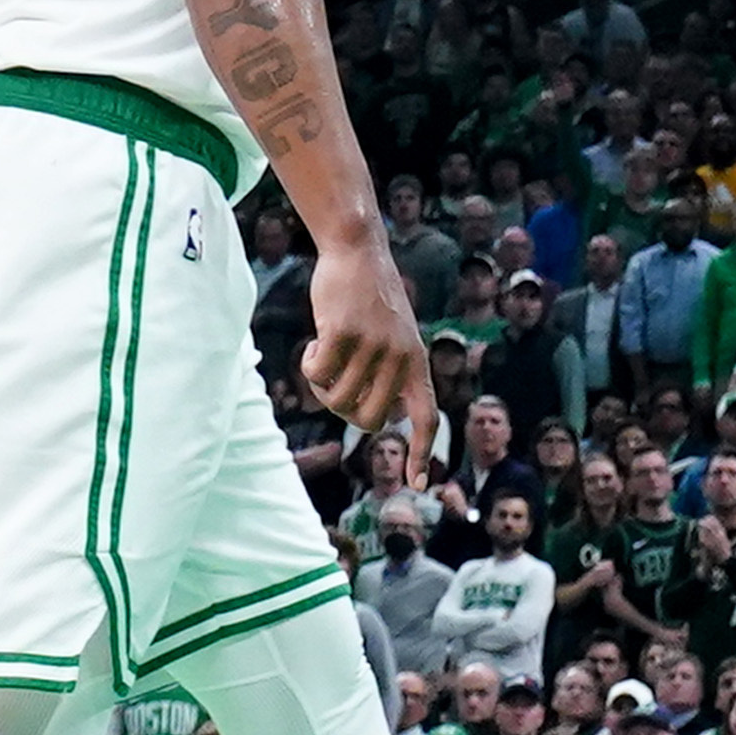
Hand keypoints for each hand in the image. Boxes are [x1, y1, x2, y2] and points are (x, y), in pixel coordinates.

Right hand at [300, 233, 429, 452]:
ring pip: (337, 399)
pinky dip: (309, 365)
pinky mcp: (343, 333)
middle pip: (369, 420)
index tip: (416, 483)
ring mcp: (373, 346)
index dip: (420, 452)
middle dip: (345, 412)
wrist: (358, 251)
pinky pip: (318, 372)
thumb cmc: (371, 299)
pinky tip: (313, 343)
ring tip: (323, 357)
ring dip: (321, 385)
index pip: (426, 416)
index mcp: (417, 361)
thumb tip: (379, 419)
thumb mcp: (396, 336)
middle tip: (334, 386)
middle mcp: (400, 357)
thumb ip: (392, 373)